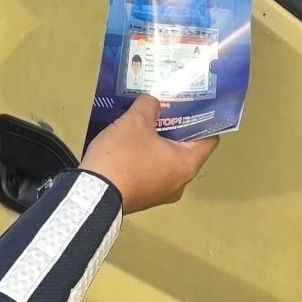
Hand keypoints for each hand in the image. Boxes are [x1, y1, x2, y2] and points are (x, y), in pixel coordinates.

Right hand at [80, 96, 215, 212]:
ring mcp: (160, 195)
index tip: (190, 106)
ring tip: (144, 124)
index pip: (209, 140)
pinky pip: (150, 174)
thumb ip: (149, 106)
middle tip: (164, 110)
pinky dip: (145, 159)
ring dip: (157, 145)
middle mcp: (179, 183)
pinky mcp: (142, 199)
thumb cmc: (123, 157)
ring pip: (166, 163)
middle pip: (186, 151)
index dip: (202, 120)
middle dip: (175, 130)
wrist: (93, 194)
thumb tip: (152, 103)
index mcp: (187, 165)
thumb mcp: (135, 121)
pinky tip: (129, 144)